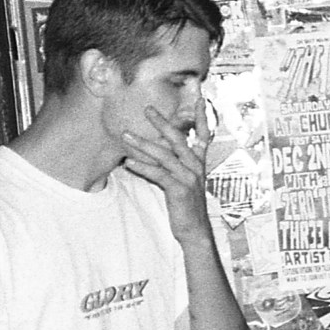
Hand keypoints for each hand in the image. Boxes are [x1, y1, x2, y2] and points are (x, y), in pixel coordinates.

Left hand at [121, 98, 211, 243]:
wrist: (195, 231)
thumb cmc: (186, 206)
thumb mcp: (182, 182)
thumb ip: (171, 165)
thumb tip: (152, 152)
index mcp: (198, 163)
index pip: (204, 135)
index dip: (202, 117)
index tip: (200, 99)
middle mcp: (196, 167)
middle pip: (178, 139)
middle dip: (162, 122)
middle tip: (147, 109)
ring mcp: (189, 178)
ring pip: (164, 155)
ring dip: (143, 144)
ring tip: (126, 136)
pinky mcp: (179, 190)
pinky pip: (159, 174)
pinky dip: (143, 167)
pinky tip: (129, 162)